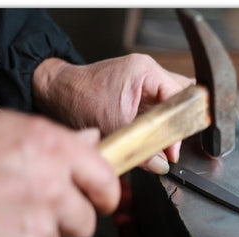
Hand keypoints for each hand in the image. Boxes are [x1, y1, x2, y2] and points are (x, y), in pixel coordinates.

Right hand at [0, 110, 120, 236]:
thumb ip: (55, 141)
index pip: (105, 178)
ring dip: (35, 236)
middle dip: (64, 219)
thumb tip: (92, 141)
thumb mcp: (7, 133)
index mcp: (50, 148)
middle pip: (86, 218)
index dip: (104, 193)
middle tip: (29, 209)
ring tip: (0, 218)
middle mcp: (49, 184)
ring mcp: (37, 223)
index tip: (100, 198)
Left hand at [33, 54, 193, 173]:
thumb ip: (139, 147)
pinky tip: (155, 136)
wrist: (56, 94)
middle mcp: (148, 72)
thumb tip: (161, 164)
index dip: (180, 125)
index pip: (179, 97)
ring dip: (171, 122)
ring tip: (165, 141)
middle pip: (182, 96)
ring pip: (173, 102)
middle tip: (172, 145)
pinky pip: (160, 106)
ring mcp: (145, 81)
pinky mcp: (139, 92)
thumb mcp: (111, 126)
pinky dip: (161, 122)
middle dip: (180, 122)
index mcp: (145, 71)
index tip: (173, 149)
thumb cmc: (77, 100)